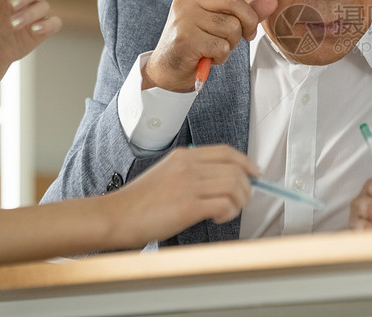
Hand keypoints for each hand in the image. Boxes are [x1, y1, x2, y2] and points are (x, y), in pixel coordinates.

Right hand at [109, 145, 259, 244]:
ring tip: (228, 211)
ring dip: (239, 202)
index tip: (255, 174)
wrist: (115, 216)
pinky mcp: (188, 206)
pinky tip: (217, 218)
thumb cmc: (139, 201)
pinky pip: (224, 205)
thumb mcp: (166, 173)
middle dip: (247, 188)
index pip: (227, 152)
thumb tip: (221, 179)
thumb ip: (191, 171)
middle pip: (236, 170)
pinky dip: (228, 213)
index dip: (246, 163)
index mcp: (184, 156)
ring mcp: (188, 185)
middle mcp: (188, 166)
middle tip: (242, 201)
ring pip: (234, 186)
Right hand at [144, 0, 277, 91]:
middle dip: (249, 22)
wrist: (169, 67)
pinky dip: (222, 56)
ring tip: (217, 46)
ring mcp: (185, 18)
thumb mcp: (221, 22)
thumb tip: (272, 1)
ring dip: (232, 43)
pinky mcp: (186, 39)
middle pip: (234, 2)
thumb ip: (246, 10)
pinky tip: (210, 56)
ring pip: (231, 27)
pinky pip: (222, 46)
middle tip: (248, 35)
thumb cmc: (198, 40)